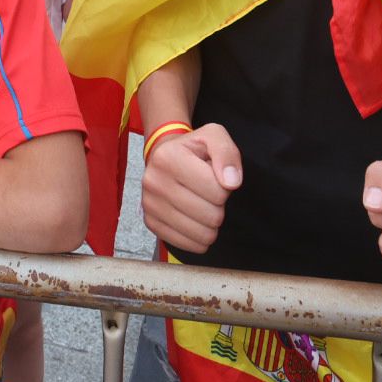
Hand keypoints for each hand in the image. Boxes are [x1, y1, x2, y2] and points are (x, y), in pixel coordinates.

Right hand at [140, 124, 240, 253]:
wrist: (163, 157)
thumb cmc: (192, 149)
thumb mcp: (213, 136)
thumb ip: (227, 153)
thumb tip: (231, 182)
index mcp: (168, 157)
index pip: (218, 191)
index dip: (225, 186)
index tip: (214, 176)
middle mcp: (154, 182)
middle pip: (212, 216)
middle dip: (218, 206)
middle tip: (208, 192)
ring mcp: (150, 205)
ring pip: (203, 234)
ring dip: (210, 223)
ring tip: (202, 203)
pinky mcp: (151, 223)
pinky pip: (190, 246)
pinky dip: (198, 236)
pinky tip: (194, 218)